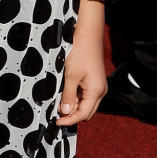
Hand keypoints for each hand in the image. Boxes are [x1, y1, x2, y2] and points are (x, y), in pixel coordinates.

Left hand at [57, 0, 106, 125]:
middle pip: (86, 112)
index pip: (83, 114)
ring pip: (86, 105)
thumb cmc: (80, 54)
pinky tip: (66, 95)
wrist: (88, 36)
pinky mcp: (95, 81)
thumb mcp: (71, 76)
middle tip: (56, 114)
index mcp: (96, 91)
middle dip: (72, 115)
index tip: (56, 121)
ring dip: (74, 107)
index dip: (69, 120)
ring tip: (59, 103)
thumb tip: (65, 112)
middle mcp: (100, 91)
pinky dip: (76, 99)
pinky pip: (86, 96)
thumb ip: (68, 96)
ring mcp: (99, 86)